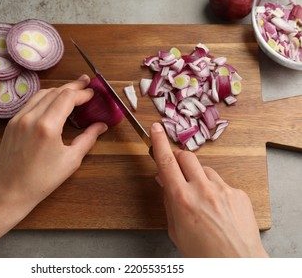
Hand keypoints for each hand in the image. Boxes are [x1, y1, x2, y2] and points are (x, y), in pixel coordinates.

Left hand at [0, 74, 107, 212]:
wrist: (10, 190)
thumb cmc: (41, 180)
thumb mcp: (71, 161)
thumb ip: (88, 139)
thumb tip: (101, 125)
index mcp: (47, 127)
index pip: (67, 98)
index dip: (82, 93)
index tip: (92, 93)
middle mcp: (31, 117)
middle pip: (55, 92)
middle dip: (73, 86)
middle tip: (86, 82)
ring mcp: (18, 118)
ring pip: (42, 94)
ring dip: (58, 90)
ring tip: (72, 89)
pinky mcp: (11, 122)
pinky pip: (31, 102)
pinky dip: (45, 97)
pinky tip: (53, 101)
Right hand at [150, 122, 267, 257]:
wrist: (237, 263)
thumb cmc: (203, 253)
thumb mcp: (176, 230)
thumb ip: (169, 201)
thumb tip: (163, 181)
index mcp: (182, 199)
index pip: (166, 162)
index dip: (159, 142)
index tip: (156, 129)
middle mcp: (202, 189)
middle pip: (186, 157)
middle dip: (178, 158)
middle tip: (176, 168)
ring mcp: (223, 189)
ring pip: (205, 169)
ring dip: (197, 177)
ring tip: (200, 198)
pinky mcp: (238, 193)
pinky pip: (221, 183)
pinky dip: (215, 190)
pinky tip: (217, 208)